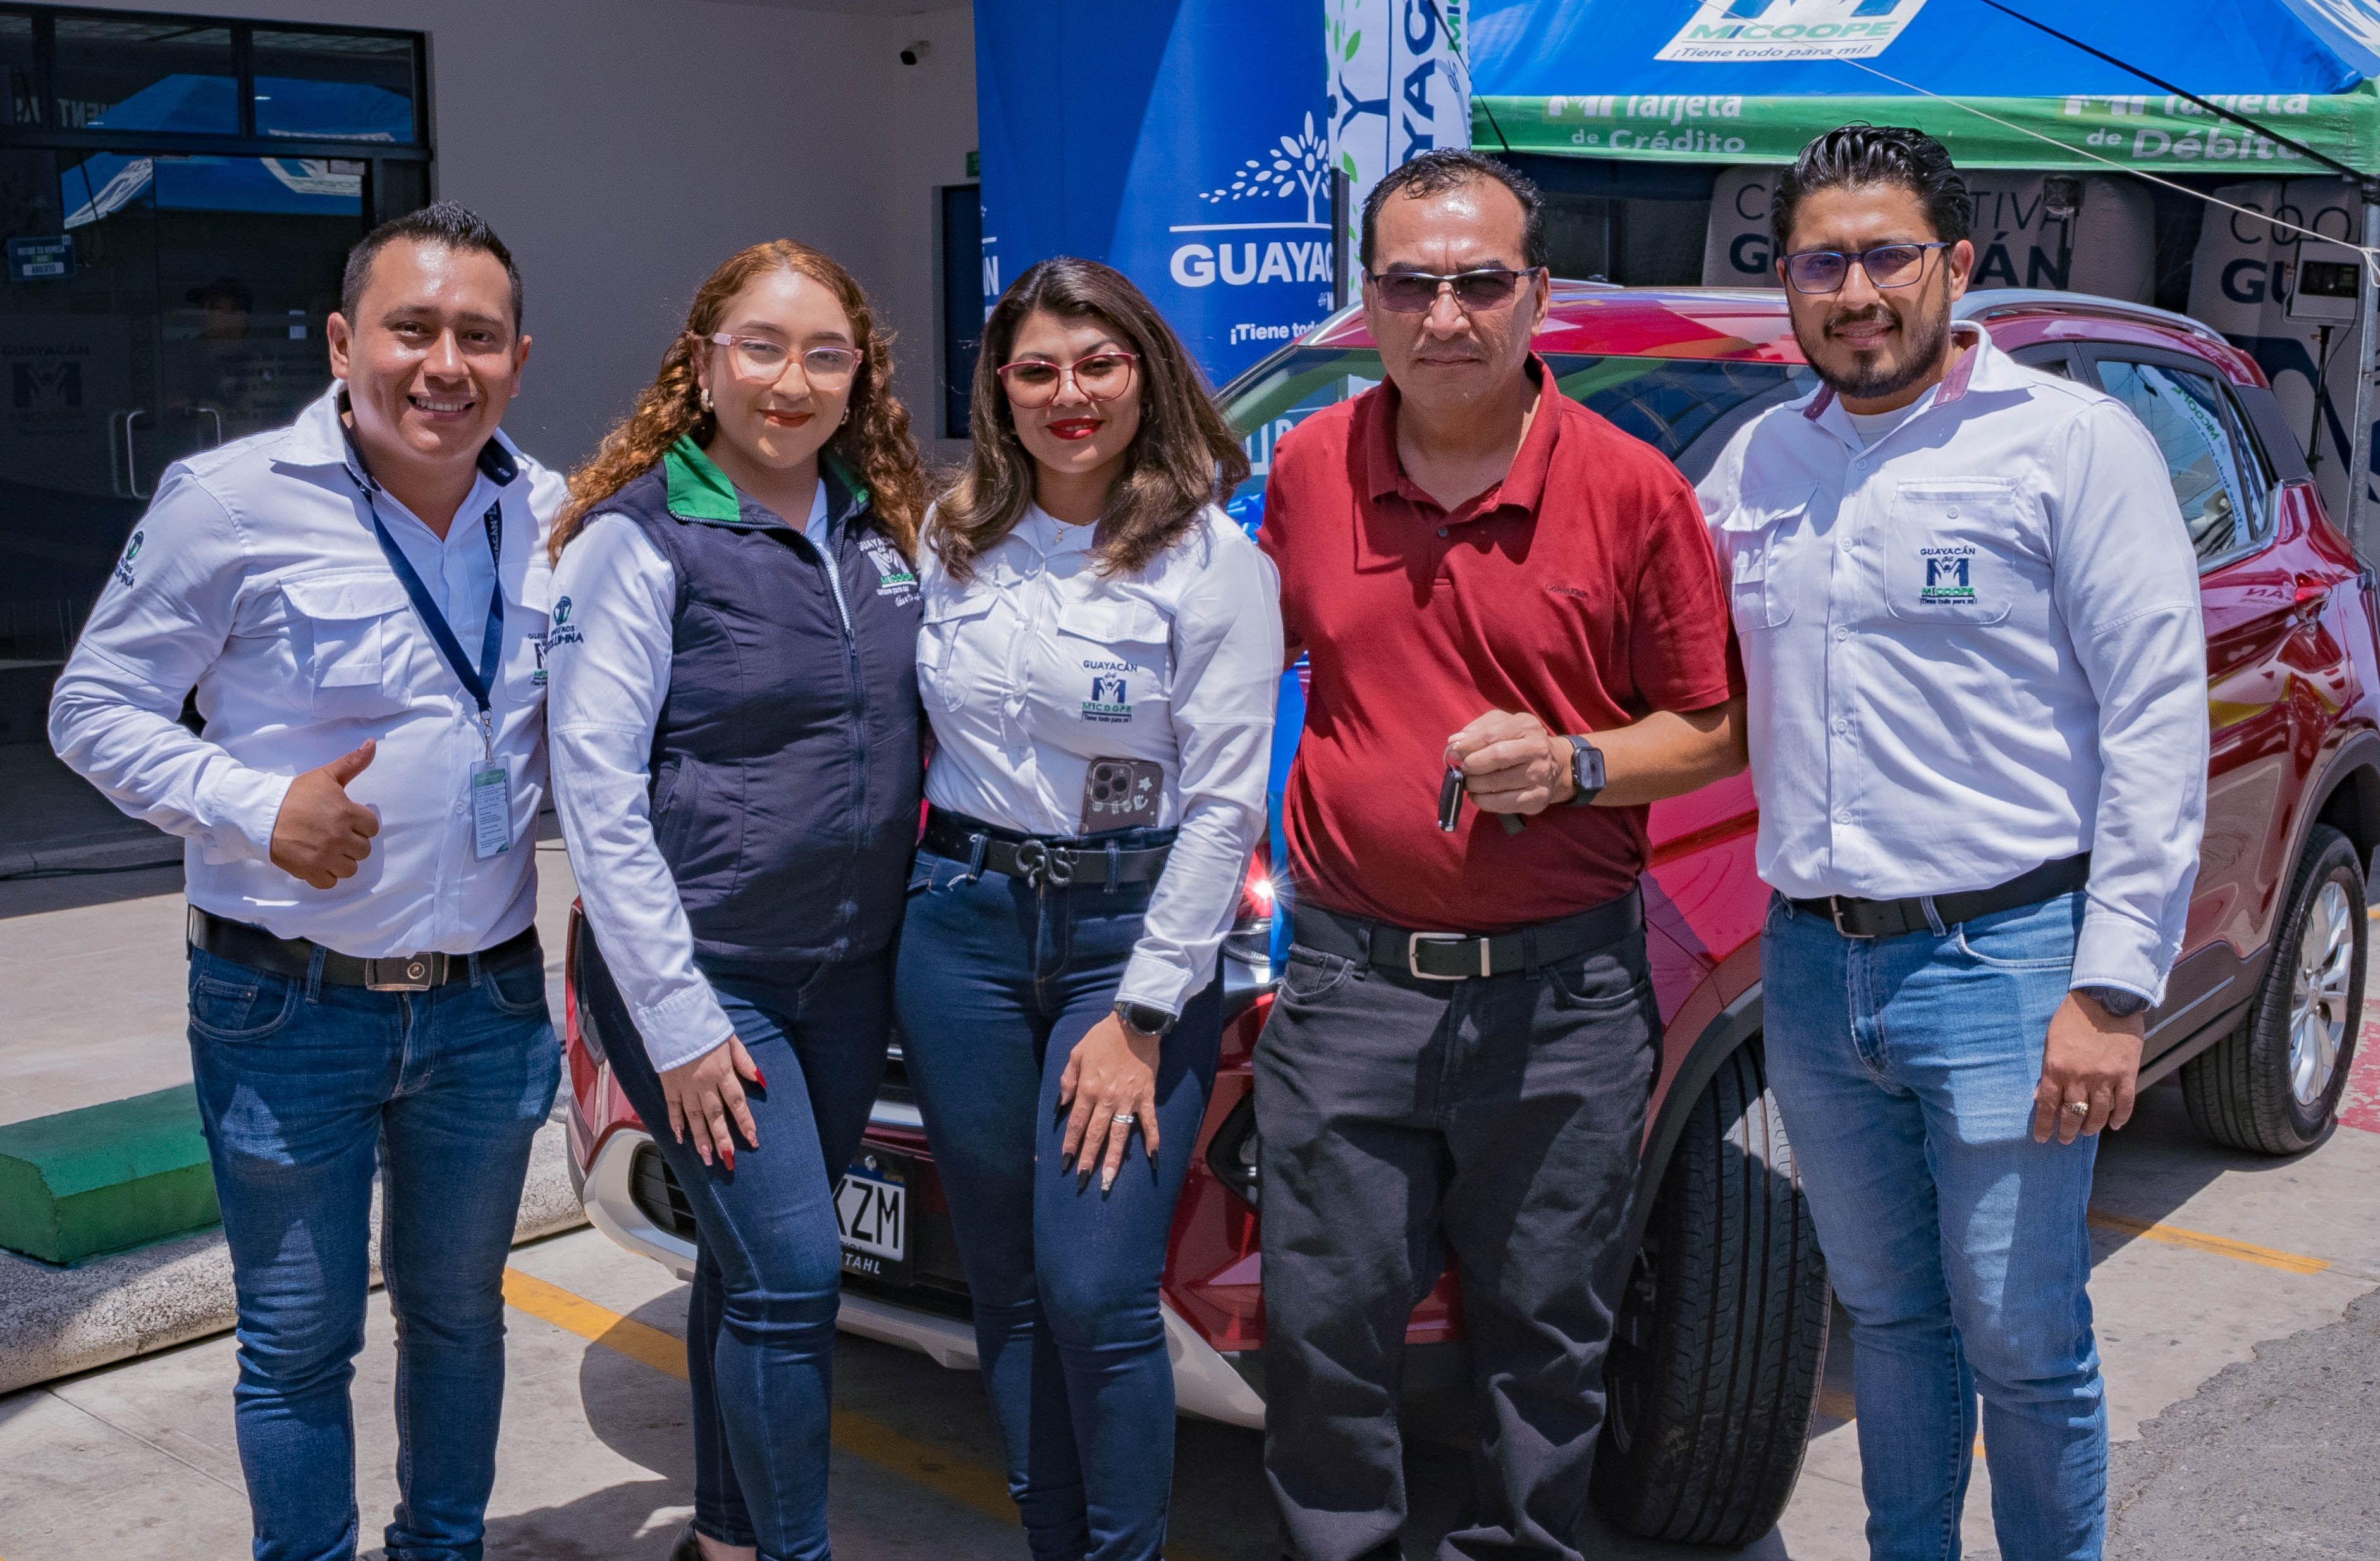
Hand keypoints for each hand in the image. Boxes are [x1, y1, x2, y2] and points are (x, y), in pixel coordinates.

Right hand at [269, 741, 380, 888]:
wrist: (260, 813)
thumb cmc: (294, 794)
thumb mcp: (325, 775)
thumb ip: (352, 762)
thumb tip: (372, 744)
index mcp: (347, 813)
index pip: (372, 828)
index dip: (360, 824)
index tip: (346, 820)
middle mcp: (340, 837)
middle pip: (363, 850)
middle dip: (352, 843)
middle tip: (335, 834)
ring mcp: (325, 856)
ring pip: (350, 868)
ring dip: (341, 861)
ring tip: (327, 849)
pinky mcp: (309, 871)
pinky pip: (330, 882)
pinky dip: (326, 875)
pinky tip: (317, 862)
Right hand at [660, 1035, 764, 1170]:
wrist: (672, 1015)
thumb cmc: (705, 1025)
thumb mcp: (730, 1039)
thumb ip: (744, 1061)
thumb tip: (759, 1080)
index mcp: (721, 1071)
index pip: (737, 1102)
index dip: (745, 1122)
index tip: (752, 1140)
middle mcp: (703, 1083)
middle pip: (715, 1115)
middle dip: (722, 1139)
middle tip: (727, 1160)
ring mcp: (684, 1085)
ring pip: (694, 1117)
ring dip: (701, 1139)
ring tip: (707, 1158)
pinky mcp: (668, 1083)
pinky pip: (672, 1107)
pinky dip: (676, 1123)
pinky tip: (679, 1138)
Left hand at [1059, 1013, 1160, 1191]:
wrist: (1135, 1023)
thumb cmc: (1103, 1037)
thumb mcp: (1076, 1053)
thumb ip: (1068, 1079)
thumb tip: (1062, 1104)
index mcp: (1088, 1088)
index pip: (1076, 1123)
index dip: (1069, 1144)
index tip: (1065, 1163)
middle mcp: (1107, 1099)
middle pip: (1095, 1135)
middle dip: (1087, 1160)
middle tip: (1082, 1182)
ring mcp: (1129, 1100)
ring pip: (1119, 1135)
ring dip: (1113, 1160)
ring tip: (1108, 1182)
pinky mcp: (1147, 1096)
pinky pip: (1150, 1122)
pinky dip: (1152, 1139)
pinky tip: (1152, 1159)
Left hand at [1446, 710, 1571, 813]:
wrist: (1553, 764)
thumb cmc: (1517, 741)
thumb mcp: (1501, 724)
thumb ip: (1477, 729)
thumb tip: (1454, 741)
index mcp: (1526, 726)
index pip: (1492, 735)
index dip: (1468, 745)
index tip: (1454, 752)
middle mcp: (1537, 749)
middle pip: (1498, 757)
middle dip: (1472, 764)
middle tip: (1463, 769)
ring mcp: (1539, 775)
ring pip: (1498, 782)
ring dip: (1475, 784)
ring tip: (1468, 782)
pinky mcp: (1538, 797)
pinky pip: (1504, 803)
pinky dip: (1483, 801)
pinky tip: (1477, 796)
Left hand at [2031, 992, 2144, 1143]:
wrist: (2106, 998)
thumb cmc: (2073, 1017)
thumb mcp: (2051, 1042)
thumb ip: (2047, 1070)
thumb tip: (2039, 1095)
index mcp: (2056, 1068)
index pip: (2046, 1106)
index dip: (2044, 1125)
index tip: (2042, 1138)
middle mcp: (2079, 1077)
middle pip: (2072, 1115)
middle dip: (2067, 1131)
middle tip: (2065, 1139)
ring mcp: (2105, 1078)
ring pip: (2099, 1114)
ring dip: (2091, 1127)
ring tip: (2087, 1131)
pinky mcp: (2126, 1075)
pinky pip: (2125, 1104)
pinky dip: (2120, 1118)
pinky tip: (2115, 1125)